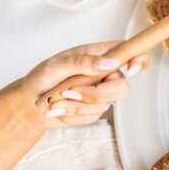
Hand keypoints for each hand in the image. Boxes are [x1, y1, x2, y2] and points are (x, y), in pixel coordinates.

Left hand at [20, 42, 149, 128]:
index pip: (131, 53)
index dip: (139, 60)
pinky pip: (92, 116)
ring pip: (106, 104)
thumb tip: (111, 62)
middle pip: (123, 87)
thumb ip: (84, 62)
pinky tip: (60, 107)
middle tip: (71, 91)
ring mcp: (103, 93)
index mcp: (102, 55)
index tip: (131, 70)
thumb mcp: (58, 65)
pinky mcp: (95, 110)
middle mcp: (107, 73)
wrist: (29, 103)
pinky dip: (72, 113)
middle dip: (96, 93)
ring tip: (58, 98)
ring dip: (77, 104)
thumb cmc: (42, 77)